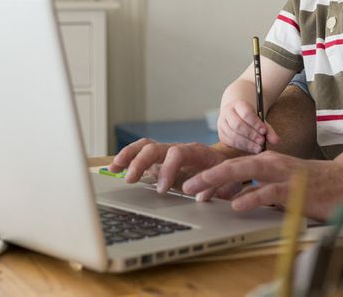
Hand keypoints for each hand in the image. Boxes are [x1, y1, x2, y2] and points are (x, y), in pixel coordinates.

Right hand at [108, 138, 239, 200]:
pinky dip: (127, 158)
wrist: (226, 163)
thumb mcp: (228, 181)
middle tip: (130, 179)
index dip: (168, 169)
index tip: (162, 189)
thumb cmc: (227, 173)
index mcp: (196, 152)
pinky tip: (114, 168)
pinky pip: (140, 153)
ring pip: (144, 147)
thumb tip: (201, 196)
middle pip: (155, 147)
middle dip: (140, 162)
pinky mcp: (159, 160)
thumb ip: (218, 188)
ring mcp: (167, 153)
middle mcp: (178, 149)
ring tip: (114, 168)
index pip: (177, 153)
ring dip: (128, 156)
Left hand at [181, 151, 304, 210]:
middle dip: (207, 175)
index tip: (192, 186)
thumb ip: (260, 189)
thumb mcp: (283, 185)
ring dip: (220, 181)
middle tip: (186, 186)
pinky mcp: (295, 189)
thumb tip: (237, 198)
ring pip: (245, 172)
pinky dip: (251, 197)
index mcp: (268, 162)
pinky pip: (269, 192)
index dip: (211, 175)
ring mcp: (283, 175)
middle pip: (232, 165)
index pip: (233, 166)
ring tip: (201, 192)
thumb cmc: (317, 186)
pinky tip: (237, 204)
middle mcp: (272, 163)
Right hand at [218, 100, 280, 153]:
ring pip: (233, 135)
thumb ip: (269, 130)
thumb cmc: (252, 117)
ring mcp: (222, 123)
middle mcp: (227, 112)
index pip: (246, 113)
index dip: (255, 123)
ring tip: (258, 148)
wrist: (238, 113)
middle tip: (262, 141)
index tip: (264, 131)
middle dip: (251, 134)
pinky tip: (252, 149)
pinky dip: (242, 147)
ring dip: (247, 143)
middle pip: (238, 125)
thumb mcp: (261, 119)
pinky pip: (231, 142)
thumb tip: (277, 141)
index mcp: (238, 104)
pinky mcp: (222, 134)